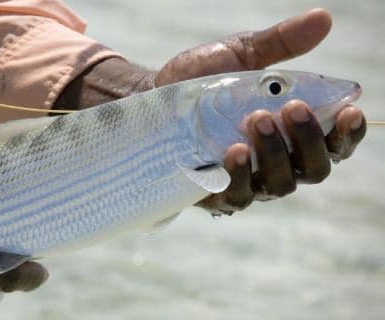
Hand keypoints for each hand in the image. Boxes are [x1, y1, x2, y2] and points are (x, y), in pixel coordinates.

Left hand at [153, 8, 365, 214]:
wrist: (153, 99)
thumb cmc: (203, 81)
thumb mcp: (240, 56)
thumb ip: (279, 44)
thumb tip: (323, 19)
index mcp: (291, 133)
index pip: (333, 143)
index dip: (348, 132)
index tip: (350, 110)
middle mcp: (277, 163)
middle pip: (314, 168)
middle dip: (309, 139)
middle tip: (289, 108)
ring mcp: (249, 182)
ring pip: (281, 184)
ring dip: (276, 154)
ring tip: (256, 120)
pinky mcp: (217, 194)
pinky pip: (238, 196)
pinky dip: (240, 175)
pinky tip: (233, 152)